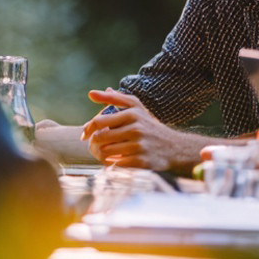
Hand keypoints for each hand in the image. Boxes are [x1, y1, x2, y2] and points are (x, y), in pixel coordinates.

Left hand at [81, 88, 201, 171]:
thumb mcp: (135, 107)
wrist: (174, 147)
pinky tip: (116, 161)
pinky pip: (115, 165)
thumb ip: (114, 98)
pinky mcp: (141, 162)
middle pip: (100, 138)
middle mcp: (136, 128)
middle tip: (94, 146)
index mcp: (132, 113)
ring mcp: (139, 146)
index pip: (99, 121)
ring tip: (104, 153)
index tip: (84, 135)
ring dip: (101, 154)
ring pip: (106, 152)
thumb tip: (91, 93)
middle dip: (93, 143)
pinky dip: (112, 164)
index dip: (88, 129)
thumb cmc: (149, 125)